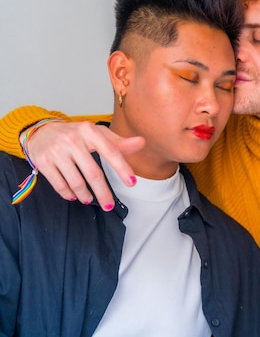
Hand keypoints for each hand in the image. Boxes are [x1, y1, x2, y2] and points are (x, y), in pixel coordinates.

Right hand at [24, 120, 144, 209]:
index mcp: (89, 131)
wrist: (40, 131)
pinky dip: (69, 194)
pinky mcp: (43, 161)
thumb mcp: (96, 134)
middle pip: (93, 173)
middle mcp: (72, 139)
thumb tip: (141, 143)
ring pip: (76, 182)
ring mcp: (57, 151)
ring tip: (89, 199)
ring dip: (85, 195)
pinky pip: (60, 185)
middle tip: (108, 205)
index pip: (111, 152)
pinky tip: (74, 196)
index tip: (132, 183)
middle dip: (103, 193)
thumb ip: (118, 142)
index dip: (122, 169)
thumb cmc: (75, 134)